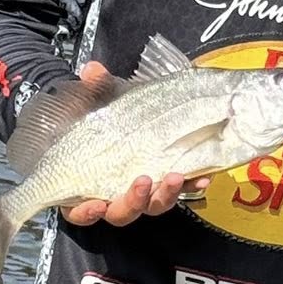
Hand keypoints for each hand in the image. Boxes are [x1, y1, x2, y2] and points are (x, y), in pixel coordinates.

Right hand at [59, 62, 210, 227]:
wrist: (117, 116)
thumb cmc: (97, 117)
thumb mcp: (94, 101)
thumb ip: (93, 89)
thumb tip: (93, 71)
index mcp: (86, 184)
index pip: (81, 210)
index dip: (86, 212)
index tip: (95, 204)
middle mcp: (114, 194)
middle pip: (122, 212)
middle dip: (134, 201)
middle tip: (145, 181)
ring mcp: (143, 193)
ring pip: (153, 206)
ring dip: (165, 195)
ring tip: (176, 176)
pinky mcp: (168, 185)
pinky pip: (180, 192)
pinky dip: (191, 186)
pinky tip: (202, 177)